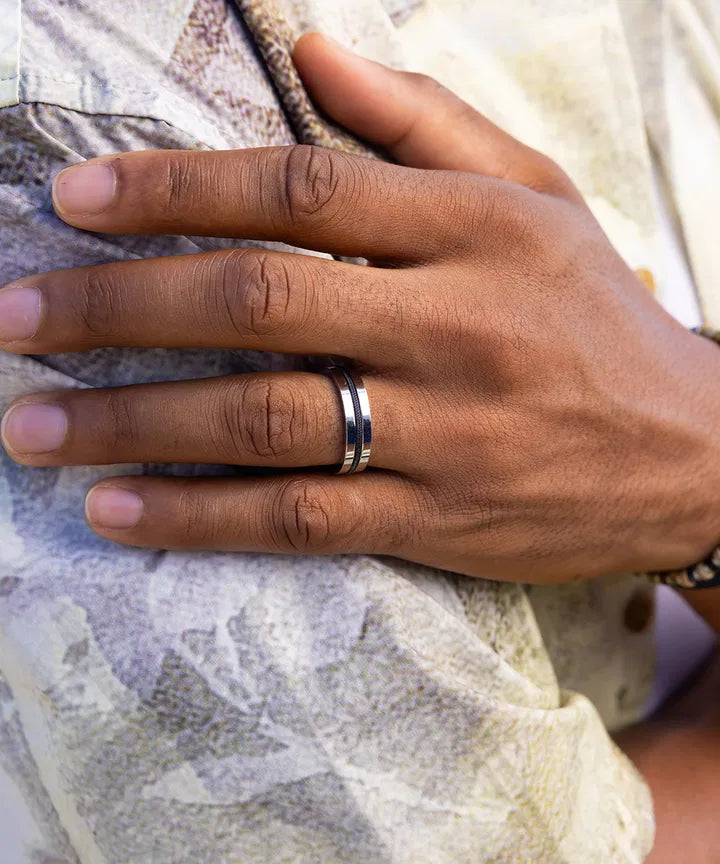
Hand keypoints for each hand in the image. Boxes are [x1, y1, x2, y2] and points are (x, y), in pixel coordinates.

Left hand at [1, 34, 717, 581]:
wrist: (692, 452)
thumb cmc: (598, 316)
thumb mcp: (539, 197)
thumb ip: (422, 122)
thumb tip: (307, 55)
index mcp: (475, 228)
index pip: (300, 189)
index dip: (175, 188)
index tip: (72, 200)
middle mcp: (454, 324)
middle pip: (258, 302)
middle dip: (118, 307)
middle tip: (14, 318)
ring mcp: (444, 431)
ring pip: (263, 420)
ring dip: (132, 423)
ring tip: (31, 427)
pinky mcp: (438, 520)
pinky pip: (300, 518)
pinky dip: (199, 516)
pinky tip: (117, 511)